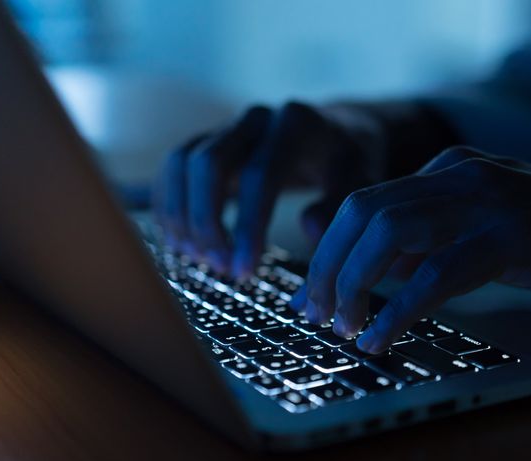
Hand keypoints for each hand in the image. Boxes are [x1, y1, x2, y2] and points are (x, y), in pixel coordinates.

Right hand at [153, 102, 382, 276]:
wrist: (336, 133)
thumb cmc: (347, 164)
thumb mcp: (360, 182)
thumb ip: (339, 206)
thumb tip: (309, 228)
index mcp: (296, 124)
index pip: (260, 175)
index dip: (247, 226)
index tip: (244, 270)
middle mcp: (256, 119)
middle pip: (208, 163)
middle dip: (207, 222)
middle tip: (219, 267)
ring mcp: (229, 125)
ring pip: (182, 162)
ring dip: (181, 214)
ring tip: (197, 258)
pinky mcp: (208, 139)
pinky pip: (174, 166)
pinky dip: (170, 204)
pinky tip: (182, 240)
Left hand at [295, 146, 530, 352]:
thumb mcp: (488, 229)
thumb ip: (433, 238)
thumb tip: (370, 267)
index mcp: (450, 168)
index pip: (364, 202)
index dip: (326, 250)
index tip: (312, 294)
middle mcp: (459, 174)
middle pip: (361, 212)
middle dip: (327, 268)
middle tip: (316, 314)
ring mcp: (487, 200)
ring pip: (387, 233)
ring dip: (353, 286)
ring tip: (344, 328)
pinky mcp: (513, 235)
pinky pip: (436, 272)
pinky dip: (398, 310)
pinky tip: (382, 338)